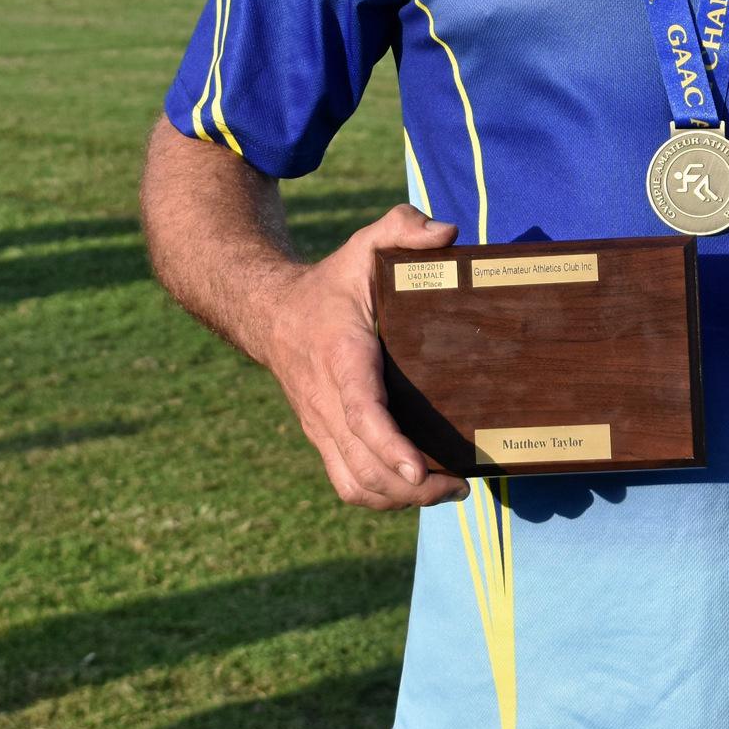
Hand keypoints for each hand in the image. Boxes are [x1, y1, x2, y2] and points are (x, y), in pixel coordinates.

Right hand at [255, 204, 467, 509]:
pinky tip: (417, 491)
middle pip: (363, 463)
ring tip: (447, 491)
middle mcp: (326, 400)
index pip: (362, 412)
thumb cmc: (330, 283)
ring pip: (354, 483)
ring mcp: (320, 425)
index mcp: (342, 357)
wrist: (269, 313)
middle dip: (411, 486)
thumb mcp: (364, 245)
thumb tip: (447, 234)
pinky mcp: (321, 438)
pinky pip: (346, 483)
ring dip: (400, 499)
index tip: (420, 470)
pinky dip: (380, 498)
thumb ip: (402, 229)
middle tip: (459, 484)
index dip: (390, 446)